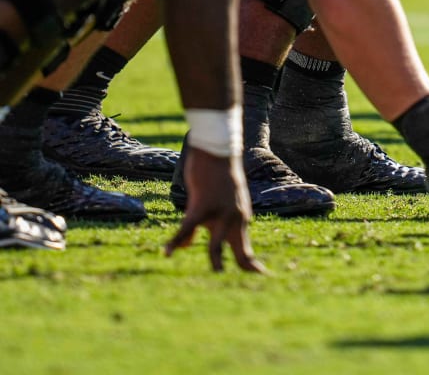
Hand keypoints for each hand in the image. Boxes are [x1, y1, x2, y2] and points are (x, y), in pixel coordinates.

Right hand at [165, 147, 264, 272]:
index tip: (260, 275)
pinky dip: (176, 241)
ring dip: (216, 260)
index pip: (246, 248)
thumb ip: (201, 226)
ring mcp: (220, 213)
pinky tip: (167, 252)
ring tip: (218, 273)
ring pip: (216, 245)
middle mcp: (234, 218)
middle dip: (246, 267)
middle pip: (240, 249)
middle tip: (258, 278)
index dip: (251, 265)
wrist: (216, 152)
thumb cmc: (213, 179)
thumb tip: (183, 247)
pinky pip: (187, 229)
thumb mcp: (210, 205)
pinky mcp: (202, 206)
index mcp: (239, 219)